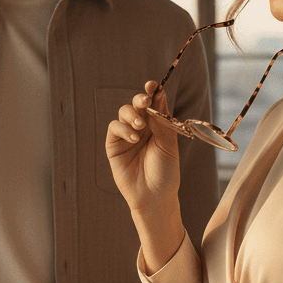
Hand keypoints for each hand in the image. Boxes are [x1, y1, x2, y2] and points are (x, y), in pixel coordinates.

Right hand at [106, 80, 180, 211]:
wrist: (155, 196)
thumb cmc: (165, 172)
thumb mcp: (168, 145)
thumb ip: (162, 121)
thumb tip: (157, 97)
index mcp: (157, 125)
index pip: (153, 103)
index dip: (152, 92)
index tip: (153, 85)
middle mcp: (141, 127)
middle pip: (137, 104)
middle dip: (140, 99)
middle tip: (145, 100)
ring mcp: (126, 135)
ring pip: (123, 112)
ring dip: (131, 114)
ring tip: (140, 125)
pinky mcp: (113, 146)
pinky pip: (114, 128)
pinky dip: (123, 129)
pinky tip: (133, 138)